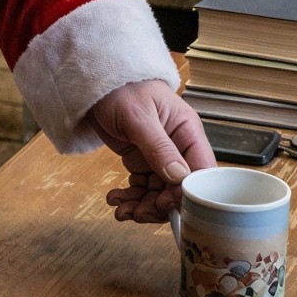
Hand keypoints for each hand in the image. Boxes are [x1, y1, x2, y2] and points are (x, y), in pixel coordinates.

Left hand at [91, 81, 215, 223]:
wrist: (96, 84)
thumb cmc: (122, 88)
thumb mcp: (139, 117)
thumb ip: (158, 147)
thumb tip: (178, 176)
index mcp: (187, 132)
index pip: (199, 171)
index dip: (185, 193)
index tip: (164, 205)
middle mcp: (178, 147)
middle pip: (179, 188)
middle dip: (158, 205)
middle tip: (138, 213)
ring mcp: (160, 156)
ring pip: (158, 192)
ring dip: (141, 205)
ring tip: (121, 210)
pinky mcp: (142, 161)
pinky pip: (142, 187)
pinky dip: (130, 197)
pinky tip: (116, 198)